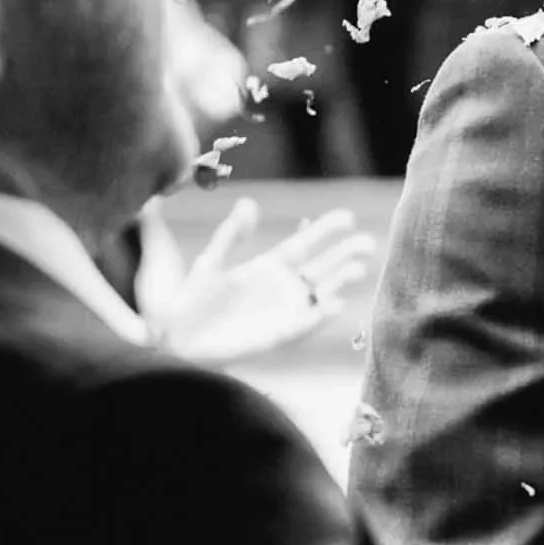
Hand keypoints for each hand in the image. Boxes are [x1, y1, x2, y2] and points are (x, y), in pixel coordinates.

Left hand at [154, 199, 377, 365]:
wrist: (176, 342)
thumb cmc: (189, 304)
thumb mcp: (210, 263)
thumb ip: (231, 235)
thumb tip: (249, 203)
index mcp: (268, 268)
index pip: (305, 245)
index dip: (326, 230)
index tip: (348, 217)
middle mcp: (283, 289)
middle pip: (323, 268)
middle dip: (346, 255)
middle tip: (367, 242)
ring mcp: (285, 313)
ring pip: (323, 294)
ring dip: (341, 282)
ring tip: (358, 268)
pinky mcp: (280, 336)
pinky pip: (306, 325)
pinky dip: (321, 315)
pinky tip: (331, 303)